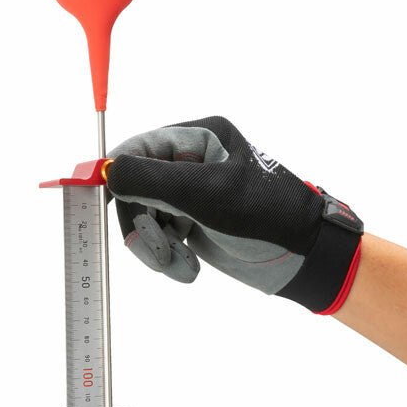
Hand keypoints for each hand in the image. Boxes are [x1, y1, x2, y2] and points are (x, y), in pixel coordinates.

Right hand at [107, 116, 362, 313]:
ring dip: (155, 247)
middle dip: (141, 225)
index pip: (138, 149)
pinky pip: (157, 236)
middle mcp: (188, 161)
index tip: (105, 206)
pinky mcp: (188, 220)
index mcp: (197, 138)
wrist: (302, 257)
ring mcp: (187, 193)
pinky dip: (166, 255)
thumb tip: (108, 171)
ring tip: (179, 266)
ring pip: (143, 215)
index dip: (117, 176)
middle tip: (156, 254)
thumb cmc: (265, 216)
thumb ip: (152, 179)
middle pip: (135, 187)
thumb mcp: (207, 194)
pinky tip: (187, 268)